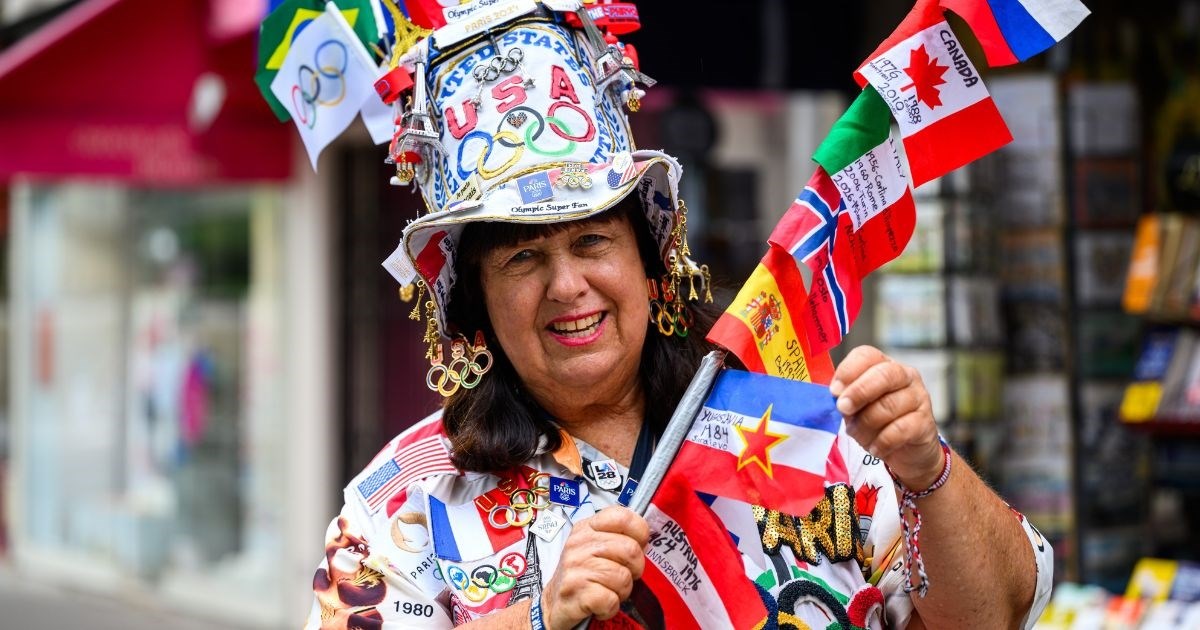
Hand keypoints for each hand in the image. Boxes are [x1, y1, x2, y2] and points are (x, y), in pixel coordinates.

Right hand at [540, 506, 647, 629]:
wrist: (553, 603)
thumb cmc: (581, 575)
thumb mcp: (595, 548)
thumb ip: (618, 539)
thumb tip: (645, 541)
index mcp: (588, 528)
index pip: (622, 517)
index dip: (639, 533)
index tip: (637, 546)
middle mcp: (579, 543)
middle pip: (630, 550)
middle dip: (634, 569)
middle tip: (622, 576)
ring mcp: (576, 566)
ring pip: (623, 577)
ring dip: (622, 591)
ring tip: (608, 591)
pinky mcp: (575, 591)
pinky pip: (611, 599)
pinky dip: (610, 607)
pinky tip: (601, 604)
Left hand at [829, 346, 943, 488]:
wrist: (908, 452)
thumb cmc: (877, 423)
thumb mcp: (857, 407)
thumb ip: (846, 398)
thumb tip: (835, 395)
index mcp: (884, 365)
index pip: (867, 355)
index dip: (848, 370)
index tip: (834, 391)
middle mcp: (905, 376)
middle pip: (884, 374)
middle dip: (859, 392)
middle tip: (843, 408)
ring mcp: (919, 398)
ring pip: (888, 406)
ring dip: (866, 425)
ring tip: (858, 436)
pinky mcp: (926, 422)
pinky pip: (899, 430)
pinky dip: (882, 442)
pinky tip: (875, 449)